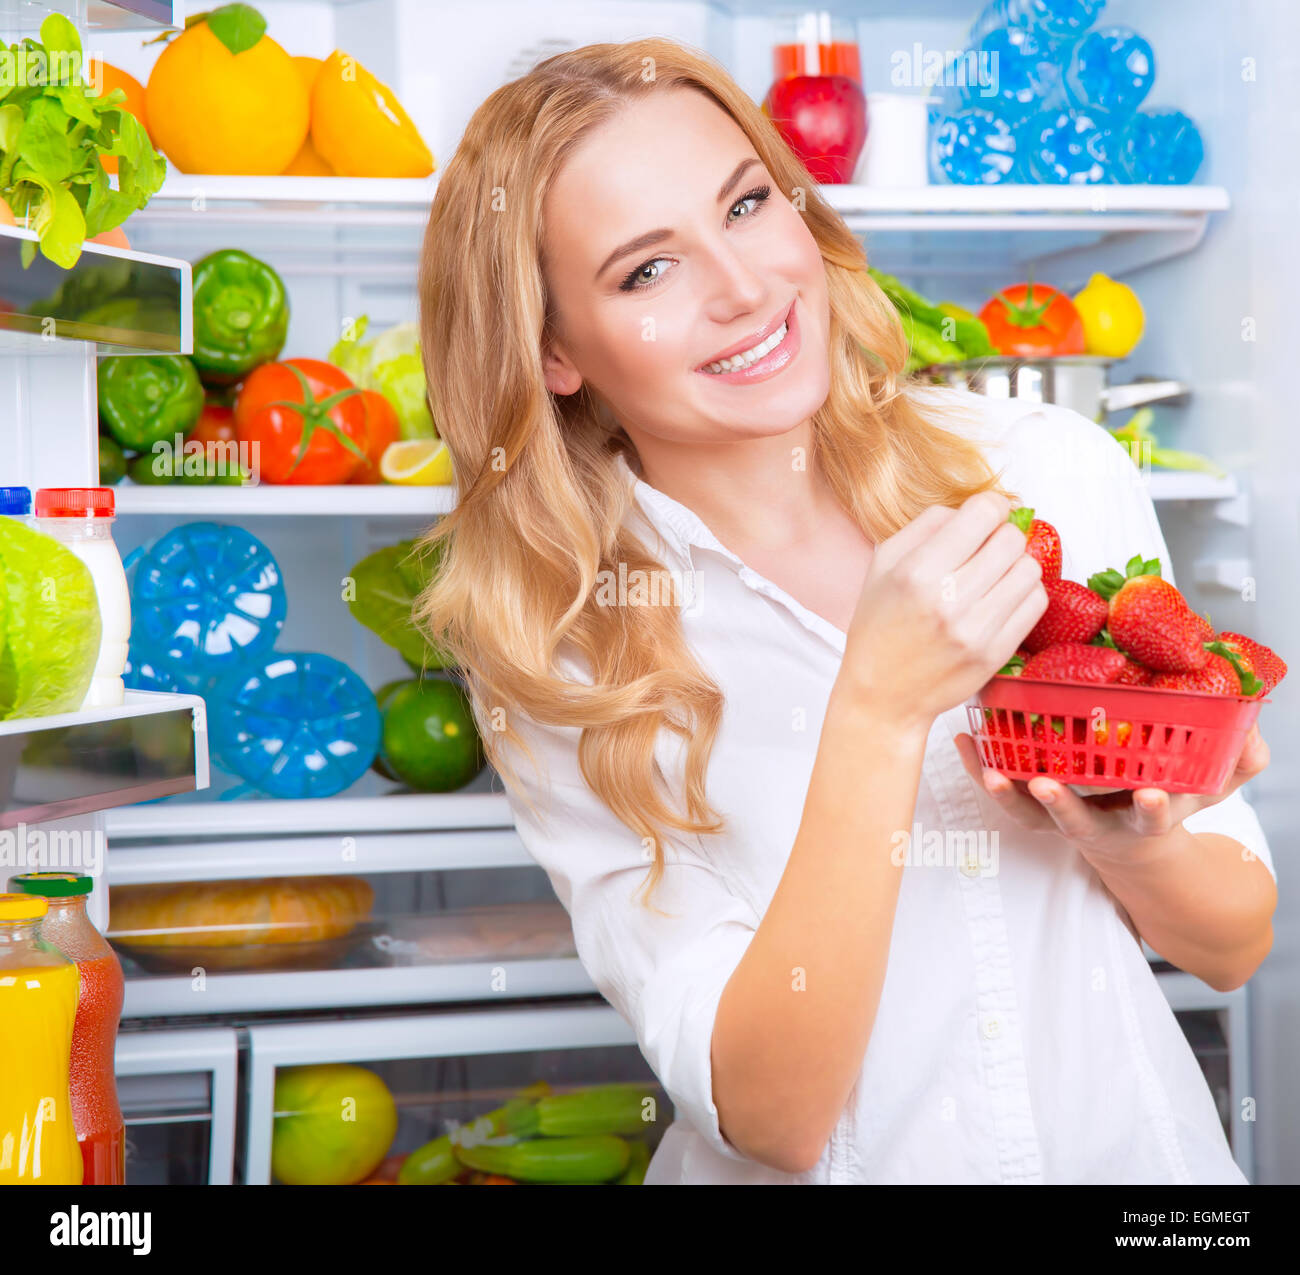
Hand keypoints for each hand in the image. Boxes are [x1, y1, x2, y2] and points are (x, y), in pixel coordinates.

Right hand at [837, 490, 1047, 731]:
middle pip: (1011, 539)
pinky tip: (1001, 597)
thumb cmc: (879, 626)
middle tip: (986, 547)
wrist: (881, 694)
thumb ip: (925, 525)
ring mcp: (976, 630)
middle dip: (1002, 535)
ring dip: (1015, 564)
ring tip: (993, 574)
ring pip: (1029, 569)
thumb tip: (971, 509)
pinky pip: (1035, 603)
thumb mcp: (883, 564)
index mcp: (917, 571)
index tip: (986, 514)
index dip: (990, 505)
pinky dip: (1024, 592)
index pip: (983, 513)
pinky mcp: (996, 653)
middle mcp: (949, 599)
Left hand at [953, 722, 1270, 861]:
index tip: (1151, 797)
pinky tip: (962, 740)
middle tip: (1041, 785)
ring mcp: (1061, 819)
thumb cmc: (1168, 802)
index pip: (1151, 817)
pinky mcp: (1033, 807)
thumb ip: (1236, 765)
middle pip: (1074, 821)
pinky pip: (1002, 792)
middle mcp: (1097, 824)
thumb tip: (1251, 736)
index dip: (1151, 808)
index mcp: (1144, 820)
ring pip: (1028, 816)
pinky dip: (979, 767)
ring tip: (985, 769)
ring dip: (1005, 794)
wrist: (1133, 849)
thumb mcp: (1210, 789)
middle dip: (1059, 806)